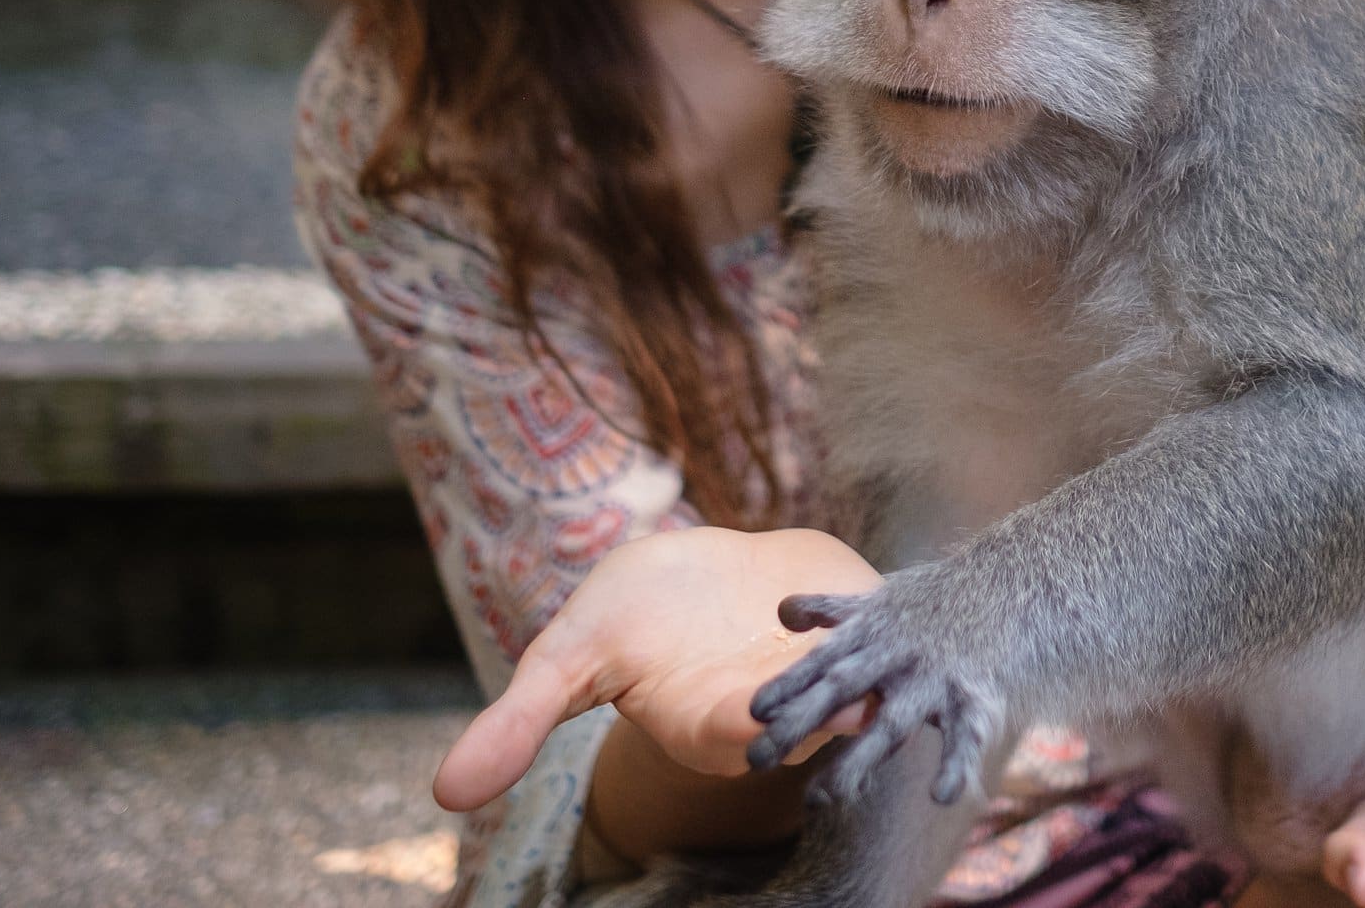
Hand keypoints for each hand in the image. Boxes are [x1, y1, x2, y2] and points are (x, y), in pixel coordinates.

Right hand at [434, 526, 883, 812]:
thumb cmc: (629, 614)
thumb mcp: (571, 656)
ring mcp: (821, 663)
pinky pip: (883, 624)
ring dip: (877, 669)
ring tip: (896, 661)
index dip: (751, 724)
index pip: (738, 734)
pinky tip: (922, 613)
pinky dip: (899, 621)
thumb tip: (442, 796)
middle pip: (812, 712)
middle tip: (859, 695)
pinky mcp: (856, 620)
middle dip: (833, 704)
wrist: (693, 568)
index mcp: (714, 722)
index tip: (764, 713)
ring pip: (858, 675)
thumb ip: (522, 722)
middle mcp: (777, 704)